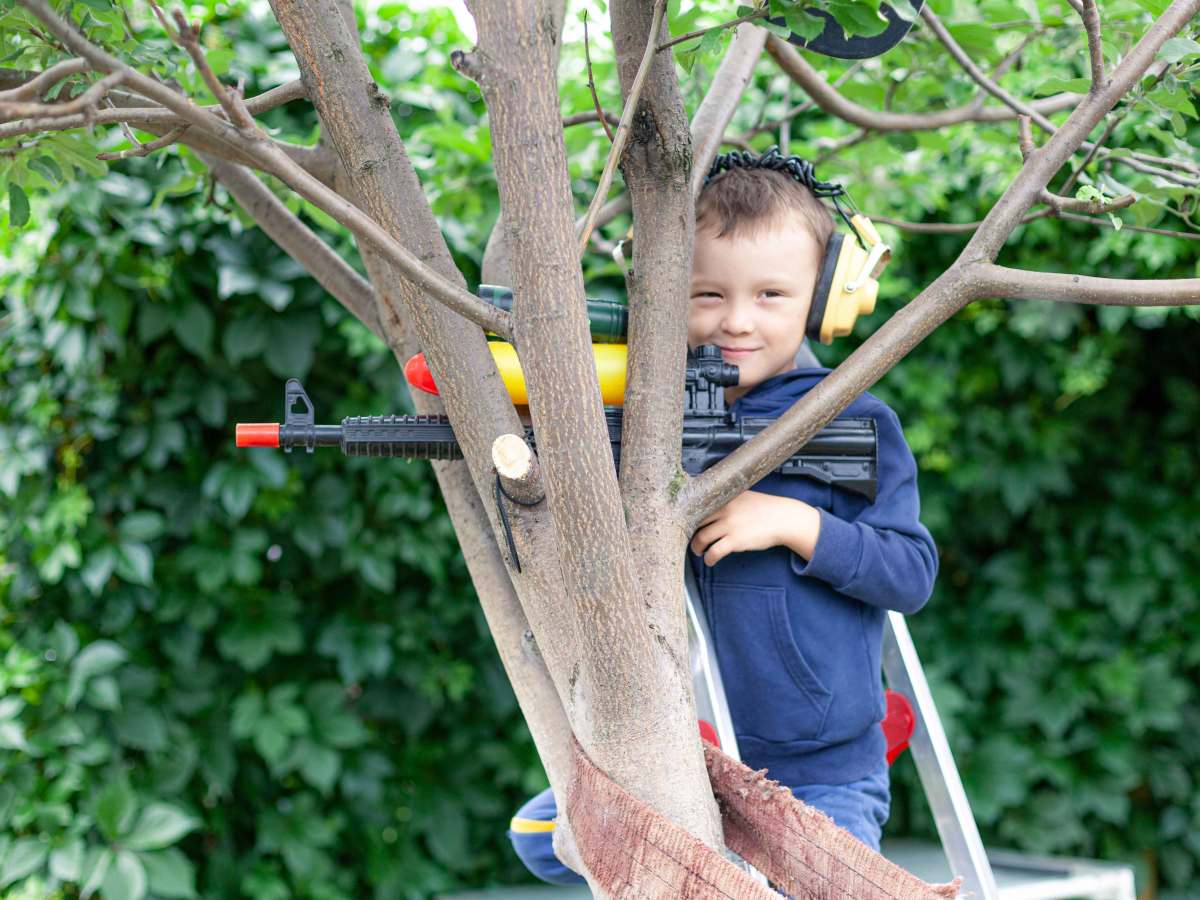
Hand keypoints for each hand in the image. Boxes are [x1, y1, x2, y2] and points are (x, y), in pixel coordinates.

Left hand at [690, 491, 819, 565]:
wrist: (784, 518)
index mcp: (724, 497)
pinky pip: (714, 552)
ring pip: (701, 538)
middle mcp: (724, 509)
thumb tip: (709, 504)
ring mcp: (729, 525)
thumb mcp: (743, 495)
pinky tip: (710, 560)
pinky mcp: (736, 541)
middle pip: (695, 521)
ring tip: (698, 551)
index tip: (684, 522)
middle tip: (689, 538)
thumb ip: (726, 498)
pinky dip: (709, 558)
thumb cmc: (765, 508)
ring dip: (696, 548)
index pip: (698, 504)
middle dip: (688, 532)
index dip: (688, 515)